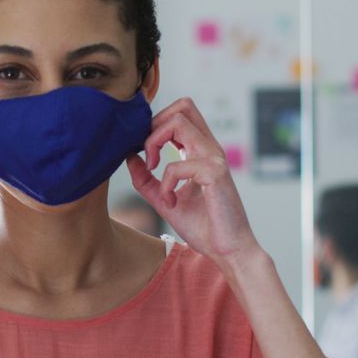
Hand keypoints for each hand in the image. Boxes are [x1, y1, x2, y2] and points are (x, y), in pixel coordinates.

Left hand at [126, 97, 256, 261]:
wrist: (228, 251)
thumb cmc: (203, 226)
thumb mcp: (164, 199)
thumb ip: (146, 179)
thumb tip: (129, 156)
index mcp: (201, 151)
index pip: (180, 113)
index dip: (155, 124)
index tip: (143, 152)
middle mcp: (210, 148)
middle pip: (182, 105)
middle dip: (155, 124)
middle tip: (148, 154)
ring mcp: (214, 158)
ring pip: (179, 122)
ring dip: (155, 142)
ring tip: (152, 168)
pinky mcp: (215, 174)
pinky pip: (177, 164)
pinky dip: (166, 182)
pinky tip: (170, 201)